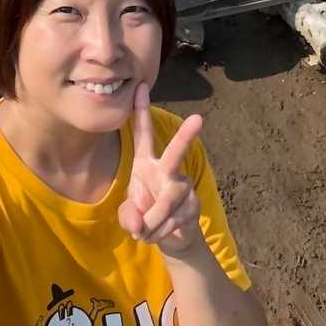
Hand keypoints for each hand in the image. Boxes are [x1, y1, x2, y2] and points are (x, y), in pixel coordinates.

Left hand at [117, 81, 205, 258]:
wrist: (170, 238)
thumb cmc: (145, 214)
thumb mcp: (128, 215)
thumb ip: (128, 216)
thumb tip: (139, 222)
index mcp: (146, 164)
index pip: (143, 135)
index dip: (141, 111)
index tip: (140, 86)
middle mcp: (167, 170)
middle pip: (176, 152)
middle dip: (186, 136)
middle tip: (198, 119)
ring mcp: (183, 187)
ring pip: (168, 201)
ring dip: (152, 221)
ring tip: (143, 232)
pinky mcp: (193, 205)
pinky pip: (174, 219)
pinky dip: (160, 232)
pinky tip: (158, 234)